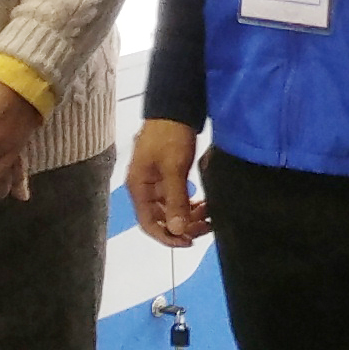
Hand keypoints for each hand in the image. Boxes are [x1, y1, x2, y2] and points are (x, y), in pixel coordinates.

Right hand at [127, 117, 210, 246]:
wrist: (176, 108)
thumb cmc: (170, 136)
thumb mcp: (174, 168)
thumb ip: (176, 200)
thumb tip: (178, 230)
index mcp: (139, 188)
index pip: (149, 223)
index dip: (168, 237)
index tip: (189, 241)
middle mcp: (145, 188)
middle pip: (161, 219)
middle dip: (183, 226)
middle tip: (207, 226)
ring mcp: (156, 182)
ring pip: (171, 210)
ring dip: (189, 216)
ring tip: (209, 213)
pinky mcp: (168, 176)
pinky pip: (177, 198)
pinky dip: (190, 204)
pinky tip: (204, 204)